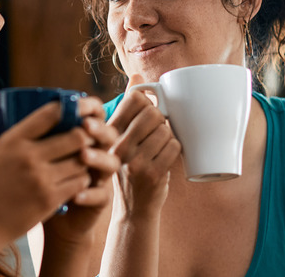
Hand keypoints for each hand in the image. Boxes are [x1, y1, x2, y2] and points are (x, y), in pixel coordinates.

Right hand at [0, 100, 97, 254]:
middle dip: (84, 134)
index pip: (50, 114)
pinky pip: (79, 183)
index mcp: (12, 141)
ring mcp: (42, 179)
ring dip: (85, 158)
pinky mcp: (50, 200)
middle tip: (84, 137)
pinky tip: (77, 178)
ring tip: (82, 159)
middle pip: (76, 136)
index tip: (71, 110)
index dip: (66, 108)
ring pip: (82, 160)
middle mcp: (30, 157)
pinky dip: (82, 179)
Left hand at [42, 97, 120, 246]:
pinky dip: (89, 194)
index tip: (80, 104)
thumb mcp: (31, 152)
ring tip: (83, 156)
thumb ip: (31, 133)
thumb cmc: (30, 177)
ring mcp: (100, 175)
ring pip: (111, 162)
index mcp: (81, 135)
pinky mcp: (99, 199)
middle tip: (85, 126)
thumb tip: (8, 107)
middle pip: (108, 135)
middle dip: (98, 129)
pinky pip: (101, 195)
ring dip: (98, 158)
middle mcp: (95, 152)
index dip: (91, 108)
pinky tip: (76, 195)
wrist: (37, 212)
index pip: (95, 115)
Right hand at [109, 76, 181, 219]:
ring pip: (166, 130)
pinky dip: (176, 150)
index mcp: (109, 132)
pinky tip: (166, 159)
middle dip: (161, 121)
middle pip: (153, 112)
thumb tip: (136, 76)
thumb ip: (127, 106)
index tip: (146, 116)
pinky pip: (174, 147)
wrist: (134, 209)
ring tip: (159, 150)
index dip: (147, 104)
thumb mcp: (120, 137)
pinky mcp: (151, 173)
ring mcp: (134, 161)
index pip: (133, 99)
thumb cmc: (130, 166)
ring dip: (169, 137)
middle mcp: (117, 145)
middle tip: (156, 134)